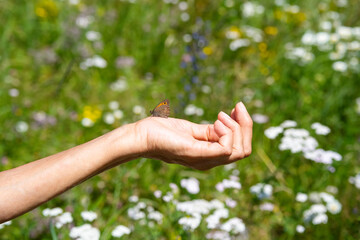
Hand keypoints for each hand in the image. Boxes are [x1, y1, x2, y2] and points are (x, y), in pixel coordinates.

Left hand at [136, 102, 252, 169]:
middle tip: (234, 108)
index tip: (236, 108)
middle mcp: (210, 162)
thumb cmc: (163, 132)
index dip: (245, 127)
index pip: (240, 149)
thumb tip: (228, 123)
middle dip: (246, 126)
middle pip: (245, 151)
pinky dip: (226, 132)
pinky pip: (226, 149)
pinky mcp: (196, 154)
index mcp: (210, 156)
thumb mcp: (192, 130)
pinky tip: (216, 121)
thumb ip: (210, 131)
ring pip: (240, 151)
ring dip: (236, 128)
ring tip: (220, 116)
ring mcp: (204, 160)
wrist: (142, 136)